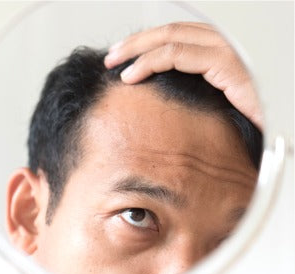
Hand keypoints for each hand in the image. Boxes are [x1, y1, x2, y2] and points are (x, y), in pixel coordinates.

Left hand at [104, 22, 262, 130]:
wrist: (284, 126)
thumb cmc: (252, 118)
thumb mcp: (215, 102)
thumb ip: (194, 93)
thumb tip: (166, 103)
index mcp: (219, 51)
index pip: (177, 38)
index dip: (148, 45)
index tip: (125, 59)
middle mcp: (222, 44)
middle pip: (170, 31)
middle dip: (136, 42)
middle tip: (112, 56)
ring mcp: (225, 50)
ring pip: (170, 38)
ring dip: (136, 49)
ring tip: (114, 63)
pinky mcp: (224, 63)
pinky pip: (177, 55)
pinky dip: (149, 62)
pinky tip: (131, 75)